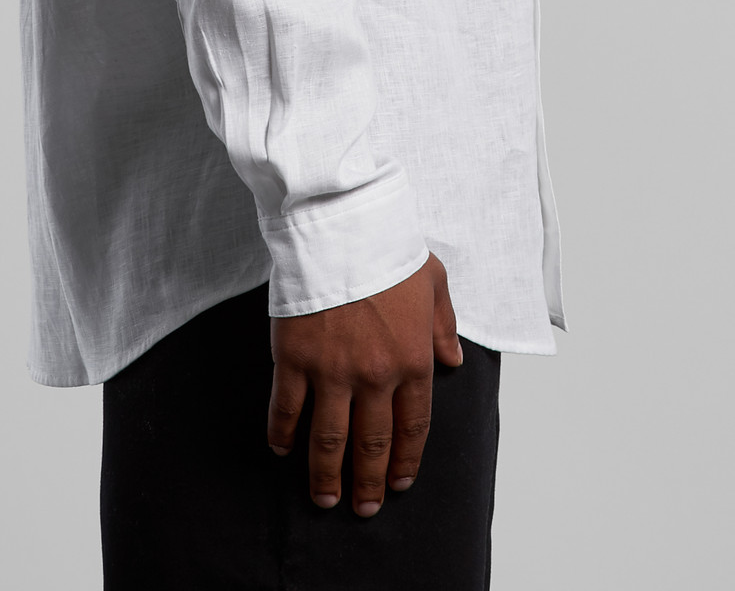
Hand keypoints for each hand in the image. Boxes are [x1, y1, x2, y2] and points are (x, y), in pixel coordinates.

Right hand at [266, 253, 465, 515]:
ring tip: (325, 499)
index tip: (399, 483)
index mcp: (412, 359)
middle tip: (364, 507)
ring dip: (326, 475)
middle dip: (368, 481)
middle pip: (372, 443)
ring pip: (329, 439)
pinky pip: (286, 409)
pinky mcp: (295, 359)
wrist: (341, 225)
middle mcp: (375, 375)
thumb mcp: (434, 281)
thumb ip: (443, 326)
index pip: (413, 426)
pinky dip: (282, 434)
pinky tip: (281, 450)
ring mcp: (332, 371)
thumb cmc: (388, 248)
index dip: (406, 460)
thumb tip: (453, 359)